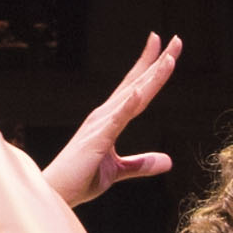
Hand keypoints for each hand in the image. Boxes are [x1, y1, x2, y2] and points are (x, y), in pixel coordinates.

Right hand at [43, 33, 182, 206]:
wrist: (55, 193)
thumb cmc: (80, 180)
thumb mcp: (117, 171)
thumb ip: (141, 164)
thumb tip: (168, 161)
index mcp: (109, 119)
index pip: (135, 88)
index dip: (150, 67)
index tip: (166, 49)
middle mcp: (105, 115)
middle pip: (137, 84)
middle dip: (158, 62)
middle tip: (176, 39)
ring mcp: (101, 125)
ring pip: (132, 96)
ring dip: (151, 77)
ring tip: (169, 58)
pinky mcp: (97, 140)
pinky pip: (116, 120)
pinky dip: (128, 105)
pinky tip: (140, 91)